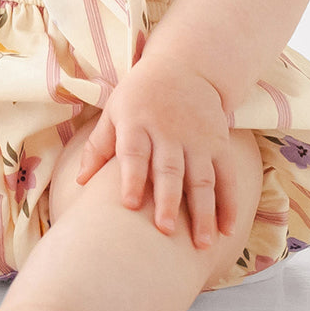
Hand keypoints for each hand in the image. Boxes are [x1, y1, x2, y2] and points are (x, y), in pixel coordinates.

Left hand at [76, 63, 237, 247]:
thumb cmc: (141, 95)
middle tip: (164, 230)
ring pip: (202, 178)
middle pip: (169, 169)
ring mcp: (197, 138)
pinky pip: (227, 176)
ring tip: (202, 244)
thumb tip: (80, 182)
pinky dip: (229, 203)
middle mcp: (169, 131)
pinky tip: (228, 229)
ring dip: (204, 212)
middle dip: (168, 200)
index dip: (131, 178)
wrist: (186, 66)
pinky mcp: (219, 143)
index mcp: (137, 122)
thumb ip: (98, 146)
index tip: (129, 205)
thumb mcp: (115, 110)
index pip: (134, 152)